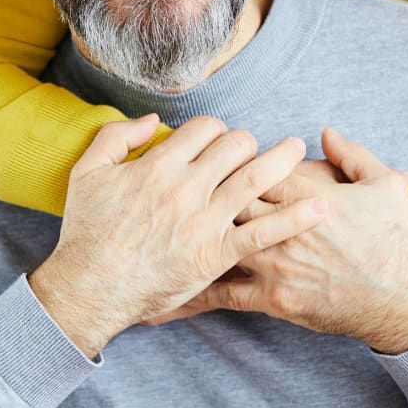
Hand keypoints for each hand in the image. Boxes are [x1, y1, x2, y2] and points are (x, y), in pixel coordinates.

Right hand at [28, 114, 327, 357]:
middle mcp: (186, 187)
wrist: (89, 288)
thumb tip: (153, 120)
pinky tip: (319, 206)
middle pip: (236, 145)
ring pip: (256, 177)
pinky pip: (263, 232)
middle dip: (248, 141)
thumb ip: (119, 135)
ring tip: (299, 150)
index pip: (206, 128)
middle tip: (253, 149)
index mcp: (160, 164)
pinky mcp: (215, 255)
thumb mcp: (88, 170)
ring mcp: (204, 222)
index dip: (216, 129)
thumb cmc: (87, 230)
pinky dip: (294, 217)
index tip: (216, 141)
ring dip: (284, 159)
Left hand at [157, 128, 407, 354]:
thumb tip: (324, 132)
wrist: (404, 300)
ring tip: (146, 224)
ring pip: (218, 239)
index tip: (210, 148)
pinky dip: (191, 293)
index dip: (229, 154)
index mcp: (304, 192)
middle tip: (173, 178)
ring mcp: (274, 263)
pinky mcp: (273, 297)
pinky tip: (162, 294)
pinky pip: (224, 295)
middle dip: (199, 186)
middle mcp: (281, 225)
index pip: (254, 165)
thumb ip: (350, 155)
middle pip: (226, 196)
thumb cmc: (395, 240)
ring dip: (185, 231)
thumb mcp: (382, 185)